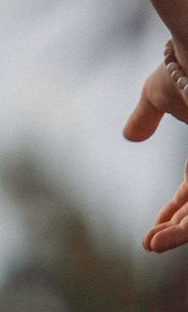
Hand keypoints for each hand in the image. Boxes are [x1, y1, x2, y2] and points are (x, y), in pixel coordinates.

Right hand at [123, 52, 187, 251]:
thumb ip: (146, 117)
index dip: (173, 214)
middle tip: (150, 244)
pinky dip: (186, 228)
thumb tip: (129, 137)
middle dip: (176, 230)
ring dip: (180, 235)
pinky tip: (165, 235)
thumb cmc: (181, 66)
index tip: (153, 231)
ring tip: (153, 245)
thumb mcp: (157, 95)